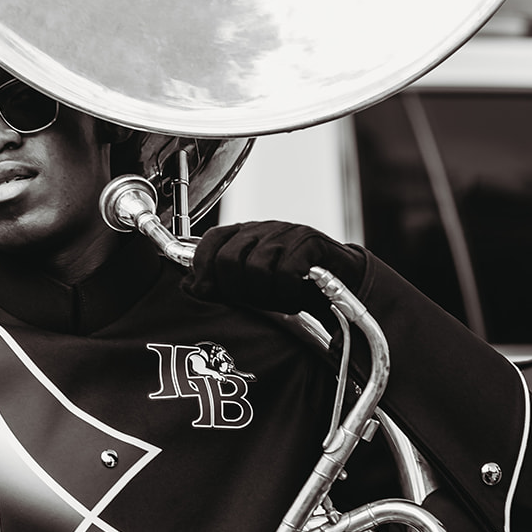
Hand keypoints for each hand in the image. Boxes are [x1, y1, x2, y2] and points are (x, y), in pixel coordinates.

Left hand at [183, 222, 366, 314]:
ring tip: (279, 301)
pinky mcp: (310, 242)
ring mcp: (286, 233)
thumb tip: (189, 287)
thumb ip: (222, 286)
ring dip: (266, 295)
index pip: (211, 240)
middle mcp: (263, 229)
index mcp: (245, 235)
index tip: (204, 292)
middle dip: (237, 290)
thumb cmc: (291, 287)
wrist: (342, 283)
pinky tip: (295, 296)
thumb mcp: (252, 289)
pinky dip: (286, 292)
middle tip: (254, 302)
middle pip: (229, 259)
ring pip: (256, 268)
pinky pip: (284, 272)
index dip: (202, 268)